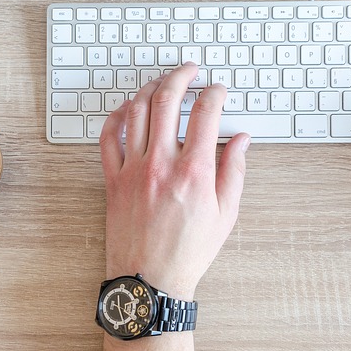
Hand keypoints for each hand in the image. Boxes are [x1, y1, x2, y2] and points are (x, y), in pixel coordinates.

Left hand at [99, 63, 249, 299]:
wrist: (150, 280)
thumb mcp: (226, 214)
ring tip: (162, 82)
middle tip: (190, 70)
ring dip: (151, 88)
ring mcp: (133, 170)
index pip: (206, 113)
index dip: (215, 93)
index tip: (218, 90)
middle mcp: (161, 164)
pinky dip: (118, 116)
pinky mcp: (113, 180)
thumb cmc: (188, 252)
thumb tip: (241, 141)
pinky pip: (108, 137)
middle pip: (168, 100)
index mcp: (194, 172)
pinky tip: (129, 108)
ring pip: (137, 111)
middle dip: (181, 76)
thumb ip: (235, 171)